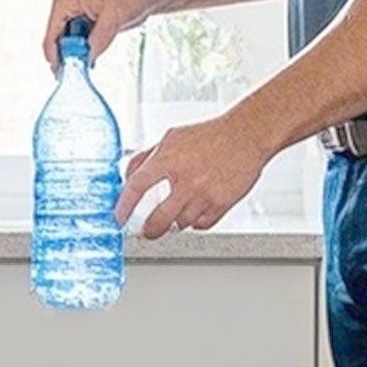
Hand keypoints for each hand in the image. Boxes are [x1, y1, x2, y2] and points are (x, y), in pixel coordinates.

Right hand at [42, 0, 152, 69]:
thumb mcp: (114, 17)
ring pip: (65, 47)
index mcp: (66, 3)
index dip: (54, 55)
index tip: (63, 71)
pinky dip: (81, 56)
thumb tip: (87, 56)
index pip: (51, 35)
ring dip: (72, 59)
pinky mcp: (84, 29)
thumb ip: (99, 38)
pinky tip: (89, 62)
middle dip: (63, 59)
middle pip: (55, 43)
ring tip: (82, 68)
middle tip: (72, 74)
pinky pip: (76, 47)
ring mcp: (75, 21)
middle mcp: (67, 12)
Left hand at [114, 112, 270, 240]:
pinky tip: (198, 208)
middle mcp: (186, 179)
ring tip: (181, 208)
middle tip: (147, 231)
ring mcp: (205, 193)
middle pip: (158, 219)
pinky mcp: (222, 203)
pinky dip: (196, 221)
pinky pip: (201, 225)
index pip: (137, 186)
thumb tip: (127, 177)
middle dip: (149, 230)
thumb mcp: (171, 137)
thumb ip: (146, 157)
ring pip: (181, 224)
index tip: (119, 217)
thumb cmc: (210, 135)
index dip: (124, 205)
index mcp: (170, 158)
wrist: (247, 134)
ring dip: (177, 221)